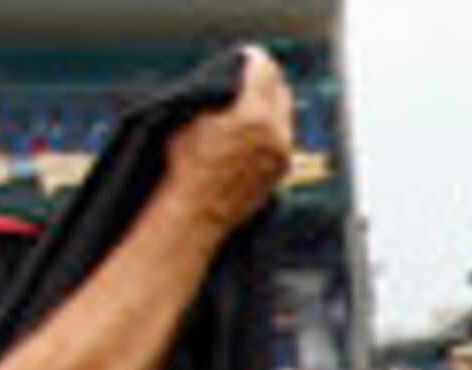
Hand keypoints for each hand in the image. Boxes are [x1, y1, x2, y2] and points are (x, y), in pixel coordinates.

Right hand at [168, 48, 294, 230]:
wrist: (195, 212)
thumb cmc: (186, 166)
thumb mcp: (194, 116)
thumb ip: (218, 92)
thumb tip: (231, 78)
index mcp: (254, 115)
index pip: (265, 71)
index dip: (255, 59)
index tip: (248, 56)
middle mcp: (276, 135)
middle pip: (282, 90)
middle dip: (267, 80)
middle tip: (252, 75)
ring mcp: (283, 155)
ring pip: (286, 115)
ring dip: (271, 104)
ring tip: (251, 101)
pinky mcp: (282, 171)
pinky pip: (284, 138)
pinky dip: (273, 127)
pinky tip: (255, 128)